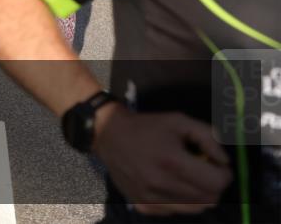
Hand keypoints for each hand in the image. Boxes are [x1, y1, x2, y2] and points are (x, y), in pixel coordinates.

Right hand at [93, 106, 231, 215]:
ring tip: (186, 177)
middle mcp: (161, 184)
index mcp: (171, 161)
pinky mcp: (143, 207)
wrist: (108, 135)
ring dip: (198, 194)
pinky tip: (169, 184)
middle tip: (202, 169)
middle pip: (209, 199)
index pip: (216, 183)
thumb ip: (208, 137)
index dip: (224, 173)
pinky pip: (176, 212)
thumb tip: (224, 161)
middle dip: (212, 184)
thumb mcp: (179, 121)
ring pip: (195, 209)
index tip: (216, 164)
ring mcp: (151, 199)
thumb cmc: (147, 126)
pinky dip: (180, 201)